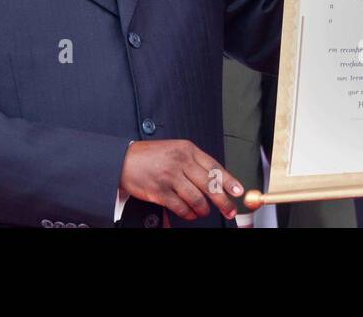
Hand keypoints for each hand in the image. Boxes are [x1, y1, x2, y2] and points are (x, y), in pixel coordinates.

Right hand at [118, 140, 244, 221]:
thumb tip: (216, 180)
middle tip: (230, 211)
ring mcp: (170, 176)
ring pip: (197, 198)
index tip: (238, 192)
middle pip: (209, 184)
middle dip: (223, 201)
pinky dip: (188, 214)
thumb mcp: (176, 149)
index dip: (229, 181)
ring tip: (204, 211)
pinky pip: (180, 207)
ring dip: (203, 209)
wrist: (124, 160)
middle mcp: (181, 161)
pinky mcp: (159, 191)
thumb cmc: (151, 156)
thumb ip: (194, 162)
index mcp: (187, 149)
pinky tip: (190, 214)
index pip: (214, 167)